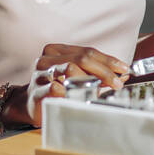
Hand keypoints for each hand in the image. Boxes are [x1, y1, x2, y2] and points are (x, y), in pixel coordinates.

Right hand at [13, 43, 130, 126]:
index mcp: (56, 50)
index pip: (88, 51)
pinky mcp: (37, 91)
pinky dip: (73, 93)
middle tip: (118, 82)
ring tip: (102, 90)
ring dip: (91, 80)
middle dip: (104, 71)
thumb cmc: (55, 87)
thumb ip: (97, 73)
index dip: (108, 60)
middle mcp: (46, 59)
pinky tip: (81, 97)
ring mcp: (40, 74)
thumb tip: (124, 75)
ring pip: (71, 70)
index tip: (124, 69)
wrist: (29, 104)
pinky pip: (60, 90)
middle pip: (82, 59)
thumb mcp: (76, 76)